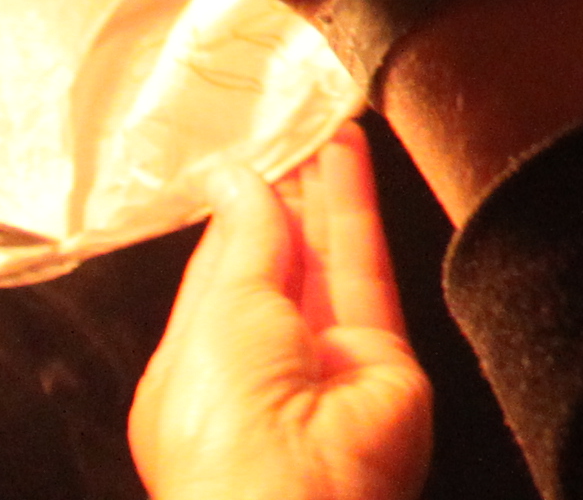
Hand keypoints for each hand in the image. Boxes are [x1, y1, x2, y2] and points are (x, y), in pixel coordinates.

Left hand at [127, 124, 431, 499]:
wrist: (294, 498)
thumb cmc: (224, 434)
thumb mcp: (216, 316)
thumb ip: (244, 241)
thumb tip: (242, 179)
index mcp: (198, 373)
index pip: (221, 277)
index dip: (238, 214)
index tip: (249, 157)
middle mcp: (265, 369)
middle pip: (280, 265)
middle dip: (286, 197)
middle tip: (292, 124)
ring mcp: (328, 365)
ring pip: (327, 260)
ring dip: (325, 190)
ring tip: (323, 120)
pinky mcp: (385, 359)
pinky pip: (368, 270)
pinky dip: (358, 207)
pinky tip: (349, 153)